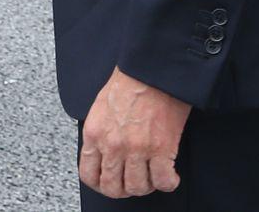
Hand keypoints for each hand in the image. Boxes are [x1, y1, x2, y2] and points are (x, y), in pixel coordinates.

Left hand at [79, 68, 189, 198]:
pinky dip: (168, 182)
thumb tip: (103, 153)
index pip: (88, 174)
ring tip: (151, 176)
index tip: (108, 183)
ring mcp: (136, 149)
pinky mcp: (161, 148)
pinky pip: (163, 181)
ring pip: (137, 187)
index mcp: (94, 133)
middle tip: (132, 182)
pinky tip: (169, 175)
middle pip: (113, 187)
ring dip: (146, 186)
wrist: (153, 69)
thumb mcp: (101, 106)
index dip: (99, 184)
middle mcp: (112, 145)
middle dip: (123, 189)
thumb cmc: (130, 81)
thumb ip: (100, 132)